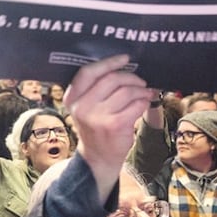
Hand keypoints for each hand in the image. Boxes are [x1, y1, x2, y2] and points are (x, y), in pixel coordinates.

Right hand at [64, 55, 152, 201]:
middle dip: (131, 78)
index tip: (125, 59)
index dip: (108, 63)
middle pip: (111, 79)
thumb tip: (124, 67)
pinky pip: (136, 104)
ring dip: (141, 91)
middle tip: (140, 83)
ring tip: (144, 95)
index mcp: (72, 98)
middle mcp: (81, 107)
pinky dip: (144, 102)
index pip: (88, 73)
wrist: (98, 158)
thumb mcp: (85, 107)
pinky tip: (143, 105)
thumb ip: (95, 89)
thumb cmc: (96, 127)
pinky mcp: (114, 125)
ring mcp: (97, 117)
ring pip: (127, 91)